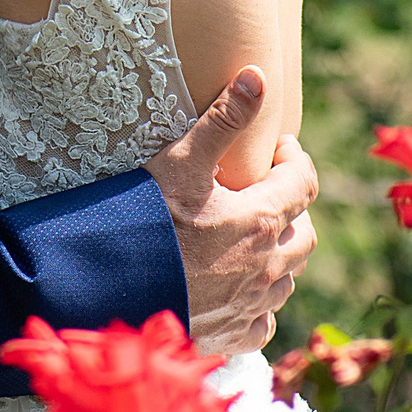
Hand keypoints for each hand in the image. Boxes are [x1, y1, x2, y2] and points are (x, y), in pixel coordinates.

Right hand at [142, 66, 318, 353]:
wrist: (107, 292)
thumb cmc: (144, 222)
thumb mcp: (180, 162)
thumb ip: (223, 119)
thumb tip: (258, 76)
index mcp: (261, 219)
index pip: (304, 182)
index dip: (294, 159)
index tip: (276, 147)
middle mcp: (267, 266)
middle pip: (305, 232)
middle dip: (292, 207)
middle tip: (264, 191)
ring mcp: (252, 305)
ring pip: (290, 276)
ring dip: (280, 253)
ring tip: (250, 236)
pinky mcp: (232, 334)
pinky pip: (265, 319)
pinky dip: (261, 301)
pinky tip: (239, 288)